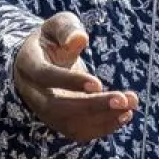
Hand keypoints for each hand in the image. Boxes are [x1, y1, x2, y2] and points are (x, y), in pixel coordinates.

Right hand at [14, 11, 138, 141]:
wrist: (43, 63)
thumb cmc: (53, 41)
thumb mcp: (56, 26)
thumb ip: (66, 28)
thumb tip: (79, 39)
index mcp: (29, 64)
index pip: (45, 76)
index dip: (70, 82)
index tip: (98, 83)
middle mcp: (32, 92)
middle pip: (57, 107)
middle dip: (92, 106)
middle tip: (123, 100)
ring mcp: (44, 111)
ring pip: (70, 124)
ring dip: (102, 118)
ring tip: (130, 106)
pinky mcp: (59, 122)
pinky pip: (79, 132)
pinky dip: (103, 126)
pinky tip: (125, 115)